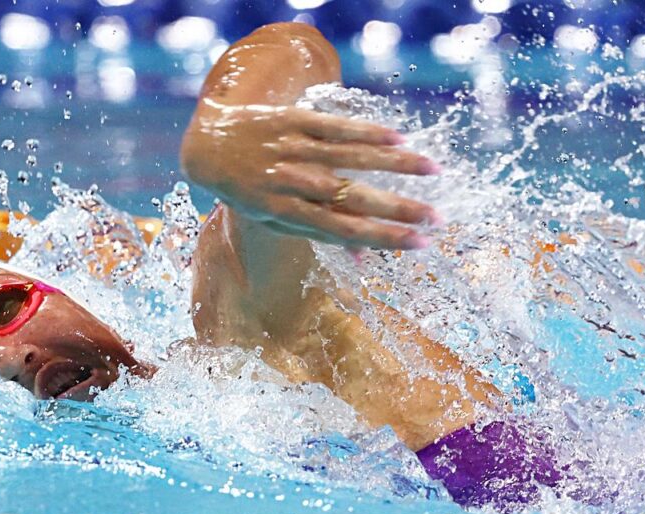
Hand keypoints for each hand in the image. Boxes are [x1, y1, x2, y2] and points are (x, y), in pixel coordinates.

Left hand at [181, 103, 442, 249]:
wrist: (208, 146)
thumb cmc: (248, 191)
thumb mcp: (274, 221)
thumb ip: (318, 236)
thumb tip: (363, 262)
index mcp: (284, 213)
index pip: (342, 230)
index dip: (381, 237)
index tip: (418, 244)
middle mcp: (290, 181)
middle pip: (352, 197)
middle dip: (397, 209)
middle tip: (436, 218)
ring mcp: (292, 148)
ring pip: (351, 157)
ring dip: (395, 163)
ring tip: (433, 169)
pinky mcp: (294, 120)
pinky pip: (335, 126)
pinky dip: (367, 132)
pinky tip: (399, 137)